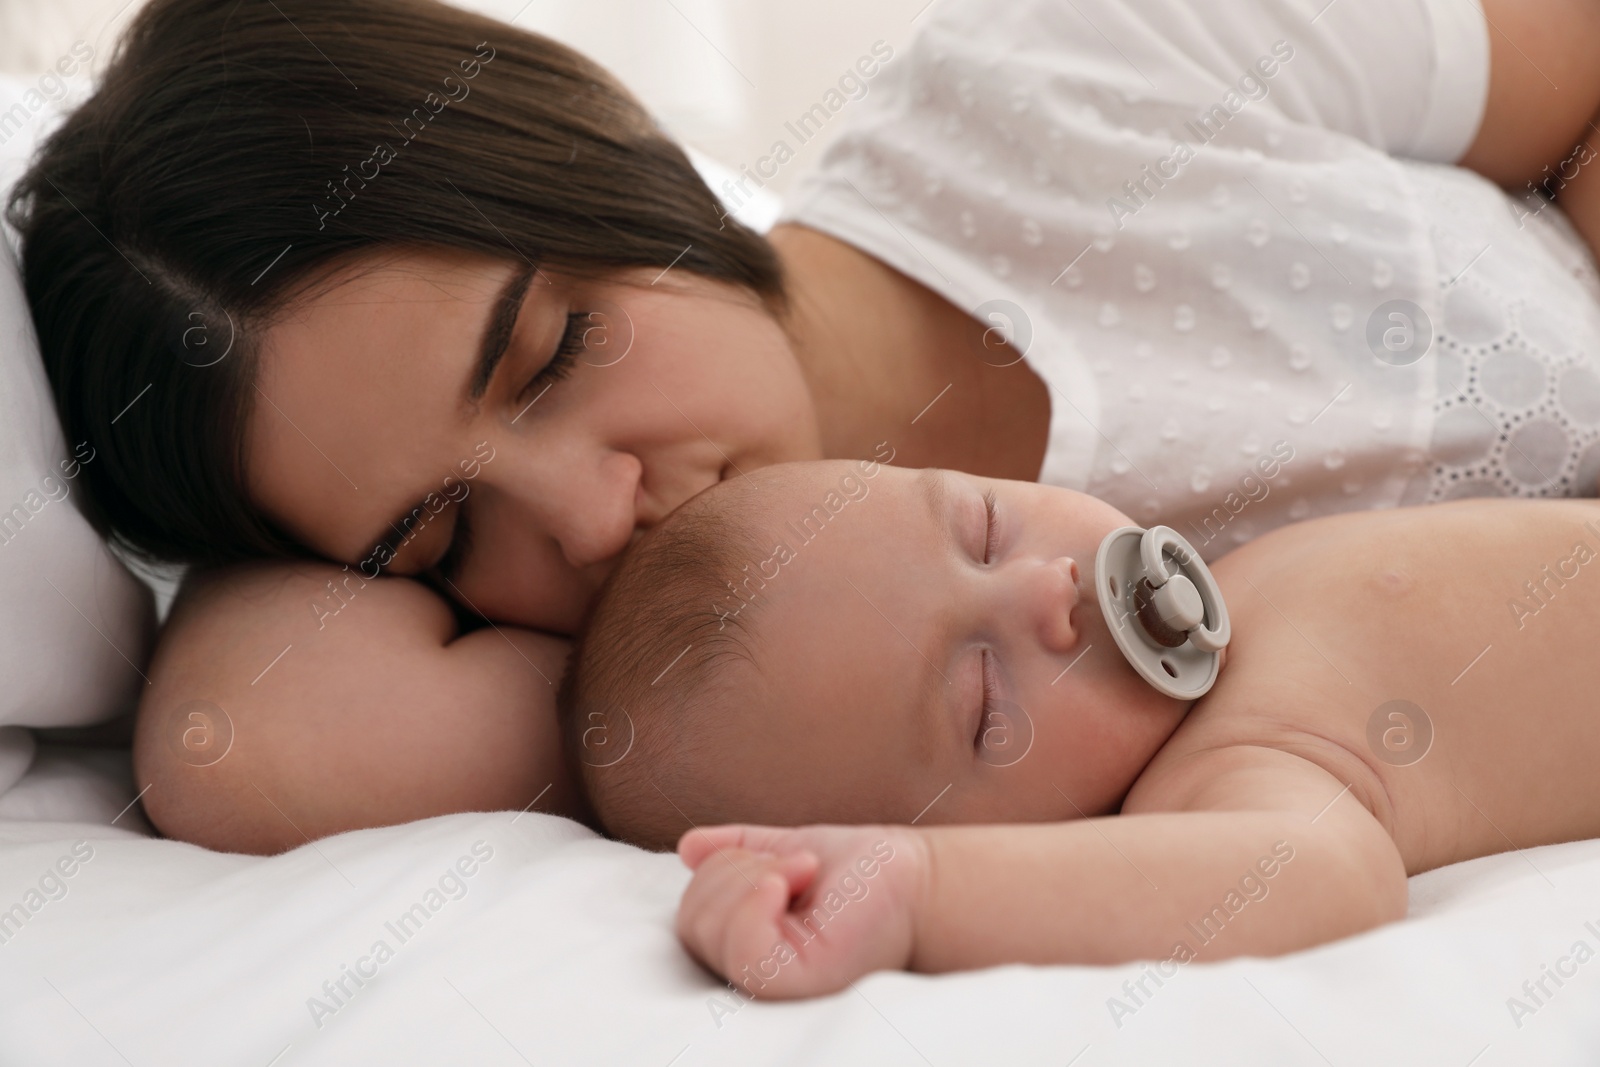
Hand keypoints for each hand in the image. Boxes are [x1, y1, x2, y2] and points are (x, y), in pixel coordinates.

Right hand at [676, 824, 928, 998]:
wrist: (915, 876)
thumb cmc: (859, 869)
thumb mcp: (783, 848)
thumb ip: (736, 850)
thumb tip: (688, 848)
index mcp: (745, 945)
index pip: (689, 916)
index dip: (722, 869)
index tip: (781, 858)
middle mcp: (754, 974)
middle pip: (690, 922)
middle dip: (737, 869)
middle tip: (797, 865)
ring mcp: (774, 983)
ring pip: (710, 931)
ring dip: (755, 875)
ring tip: (806, 872)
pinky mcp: (797, 982)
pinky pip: (742, 950)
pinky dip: (755, 902)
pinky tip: (790, 883)